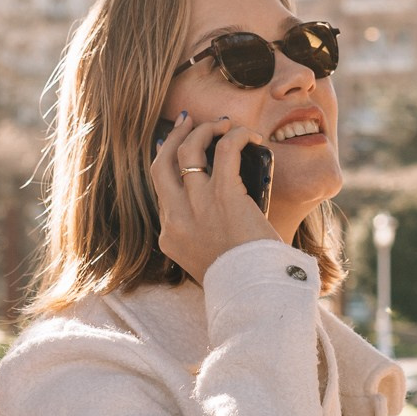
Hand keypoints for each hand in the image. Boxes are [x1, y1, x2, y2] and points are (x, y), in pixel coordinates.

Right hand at [150, 113, 276, 282]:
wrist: (255, 293)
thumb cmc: (242, 279)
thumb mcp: (208, 261)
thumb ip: (203, 239)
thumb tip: (218, 215)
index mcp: (170, 236)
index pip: (161, 191)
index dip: (168, 163)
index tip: (179, 148)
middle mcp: (177, 219)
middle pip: (162, 164)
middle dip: (175, 137)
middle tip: (190, 122)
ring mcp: (197, 206)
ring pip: (189, 151)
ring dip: (205, 130)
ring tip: (224, 125)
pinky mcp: (224, 196)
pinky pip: (226, 151)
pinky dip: (237, 137)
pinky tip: (249, 136)